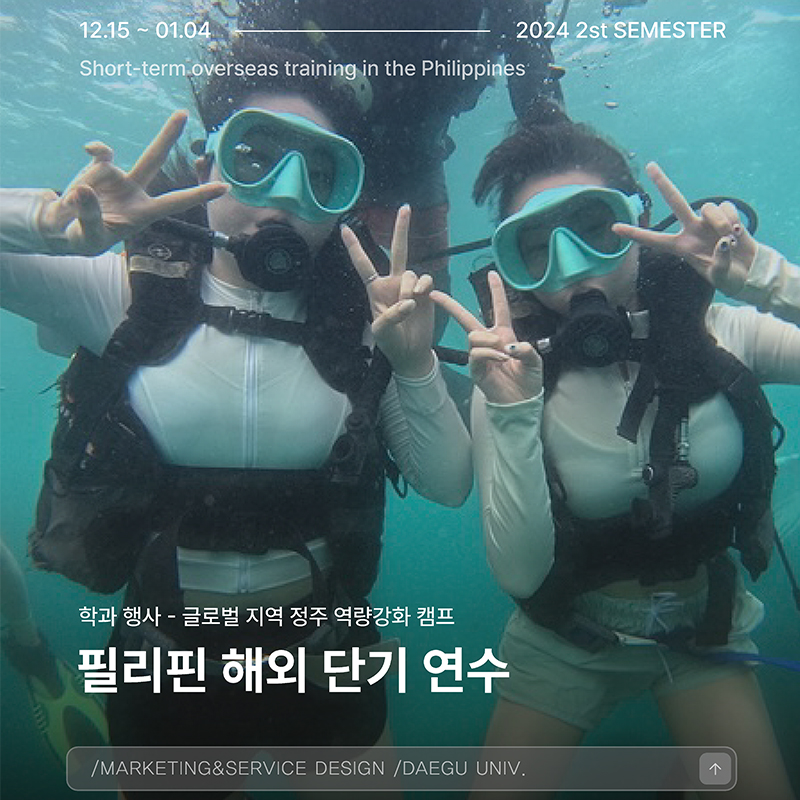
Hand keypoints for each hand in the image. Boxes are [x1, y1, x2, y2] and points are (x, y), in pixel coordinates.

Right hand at [36, 111, 226, 255]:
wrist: (65, 230)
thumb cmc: (84, 238)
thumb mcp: (88, 235)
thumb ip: (88, 214)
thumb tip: (84, 188)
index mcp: (143, 214)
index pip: (175, 202)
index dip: (200, 195)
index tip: (225, 186)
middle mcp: (134, 191)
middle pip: (153, 159)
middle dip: (167, 135)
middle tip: (182, 112)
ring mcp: (117, 178)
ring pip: (106, 164)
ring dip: (87, 183)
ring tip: (72, 210)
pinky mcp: (99, 167)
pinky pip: (98, 153)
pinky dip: (91, 153)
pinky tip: (81, 160)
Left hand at [342, 205, 435, 378]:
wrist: (411, 352)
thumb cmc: (391, 342)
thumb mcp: (381, 331)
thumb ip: (391, 315)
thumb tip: (409, 301)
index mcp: (375, 289)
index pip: (363, 264)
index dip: (355, 247)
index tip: (344, 229)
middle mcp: (392, 282)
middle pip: (397, 251)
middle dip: (401, 229)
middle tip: (406, 207)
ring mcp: (409, 286)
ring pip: (410, 273)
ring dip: (408, 288)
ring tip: (409, 307)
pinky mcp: (426, 292)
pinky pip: (425, 279)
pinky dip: (423, 287)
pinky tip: (420, 298)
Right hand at [431, 270, 541, 403]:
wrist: (521, 402)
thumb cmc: (528, 380)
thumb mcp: (534, 360)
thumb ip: (526, 349)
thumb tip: (508, 345)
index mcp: (504, 334)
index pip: (499, 308)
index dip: (496, 291)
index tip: (492, 273)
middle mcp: (489, 341)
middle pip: (466, 318)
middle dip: (450, 305)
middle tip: (434, 294)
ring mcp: (479, 354)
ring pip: (474, 335)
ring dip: (489, 341)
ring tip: (504, 355)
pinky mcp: (475, 368)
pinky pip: (476, 353)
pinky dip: (489, 354)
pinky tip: (501, 360)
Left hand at [612, 161, 757, 296]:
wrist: (749, 270)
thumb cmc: (730, 277)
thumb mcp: (720, 277)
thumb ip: (719, 261)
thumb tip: (722, 241)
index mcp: (681, 247)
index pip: (653, 240)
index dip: (634, 233)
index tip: (614, 227)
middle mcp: (691, 230)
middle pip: (675, 201)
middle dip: (663, 183)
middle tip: (649, 165)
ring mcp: (707, 221)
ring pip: (709, 207)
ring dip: (722, 223)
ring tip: (730, 242)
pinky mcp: (725, 214)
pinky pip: (727, 208)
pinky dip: (734, 220)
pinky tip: (738, 233)